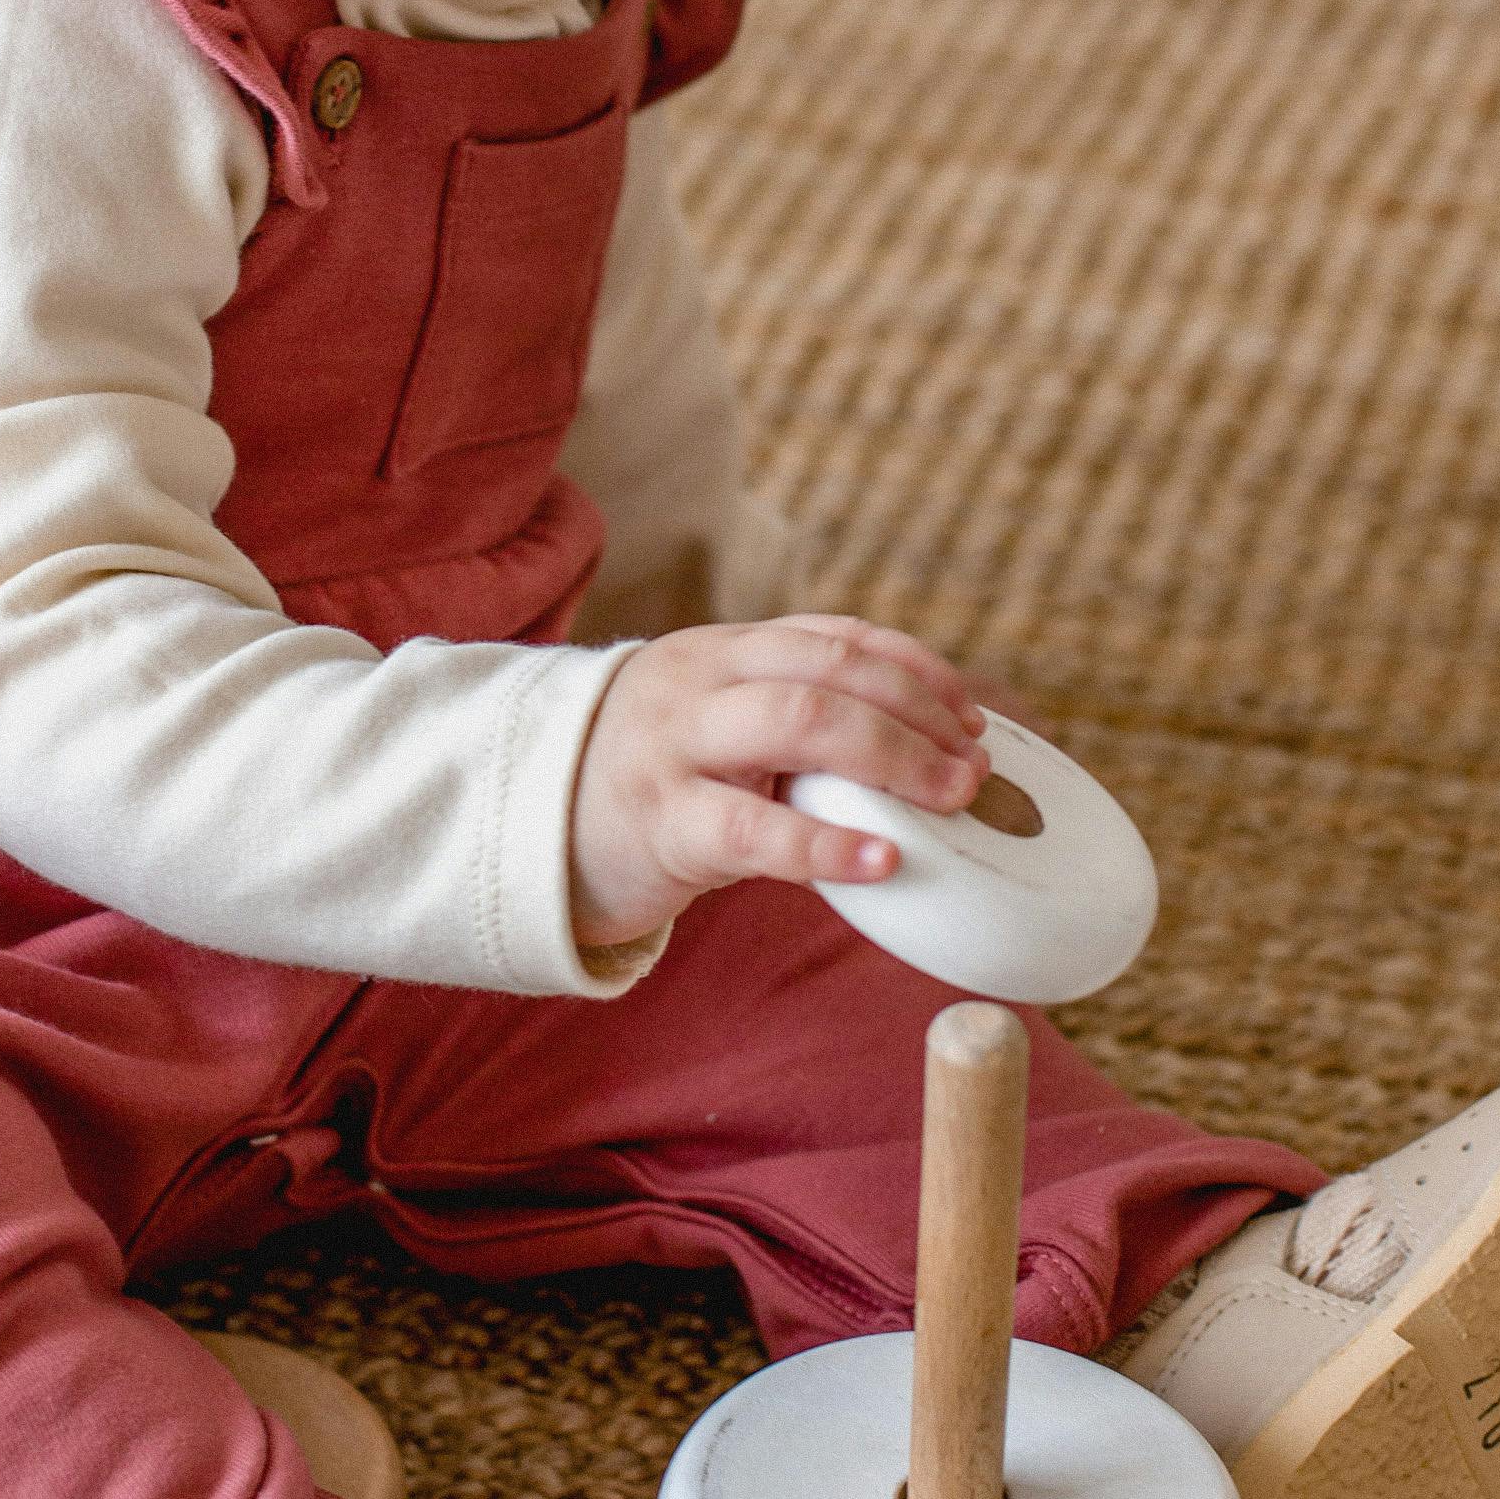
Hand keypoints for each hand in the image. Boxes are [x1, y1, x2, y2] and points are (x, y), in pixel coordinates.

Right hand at [571, 614, 990, 950]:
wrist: (525, 826)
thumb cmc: (651, 782)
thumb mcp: (713, 725)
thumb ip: (790, 720)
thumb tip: (920, 754)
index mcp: (724, 652)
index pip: (836, 636)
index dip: (915, 669)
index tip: (971, 712)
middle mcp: (702, 682)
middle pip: (829, 670)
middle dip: (918, 713)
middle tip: (974, 767)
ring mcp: (676, 746)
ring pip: (798, 721)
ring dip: (893, 757)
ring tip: (949, 798)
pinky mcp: (661, 821)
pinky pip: (752, 830)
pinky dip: (826, 845)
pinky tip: (881, 862)